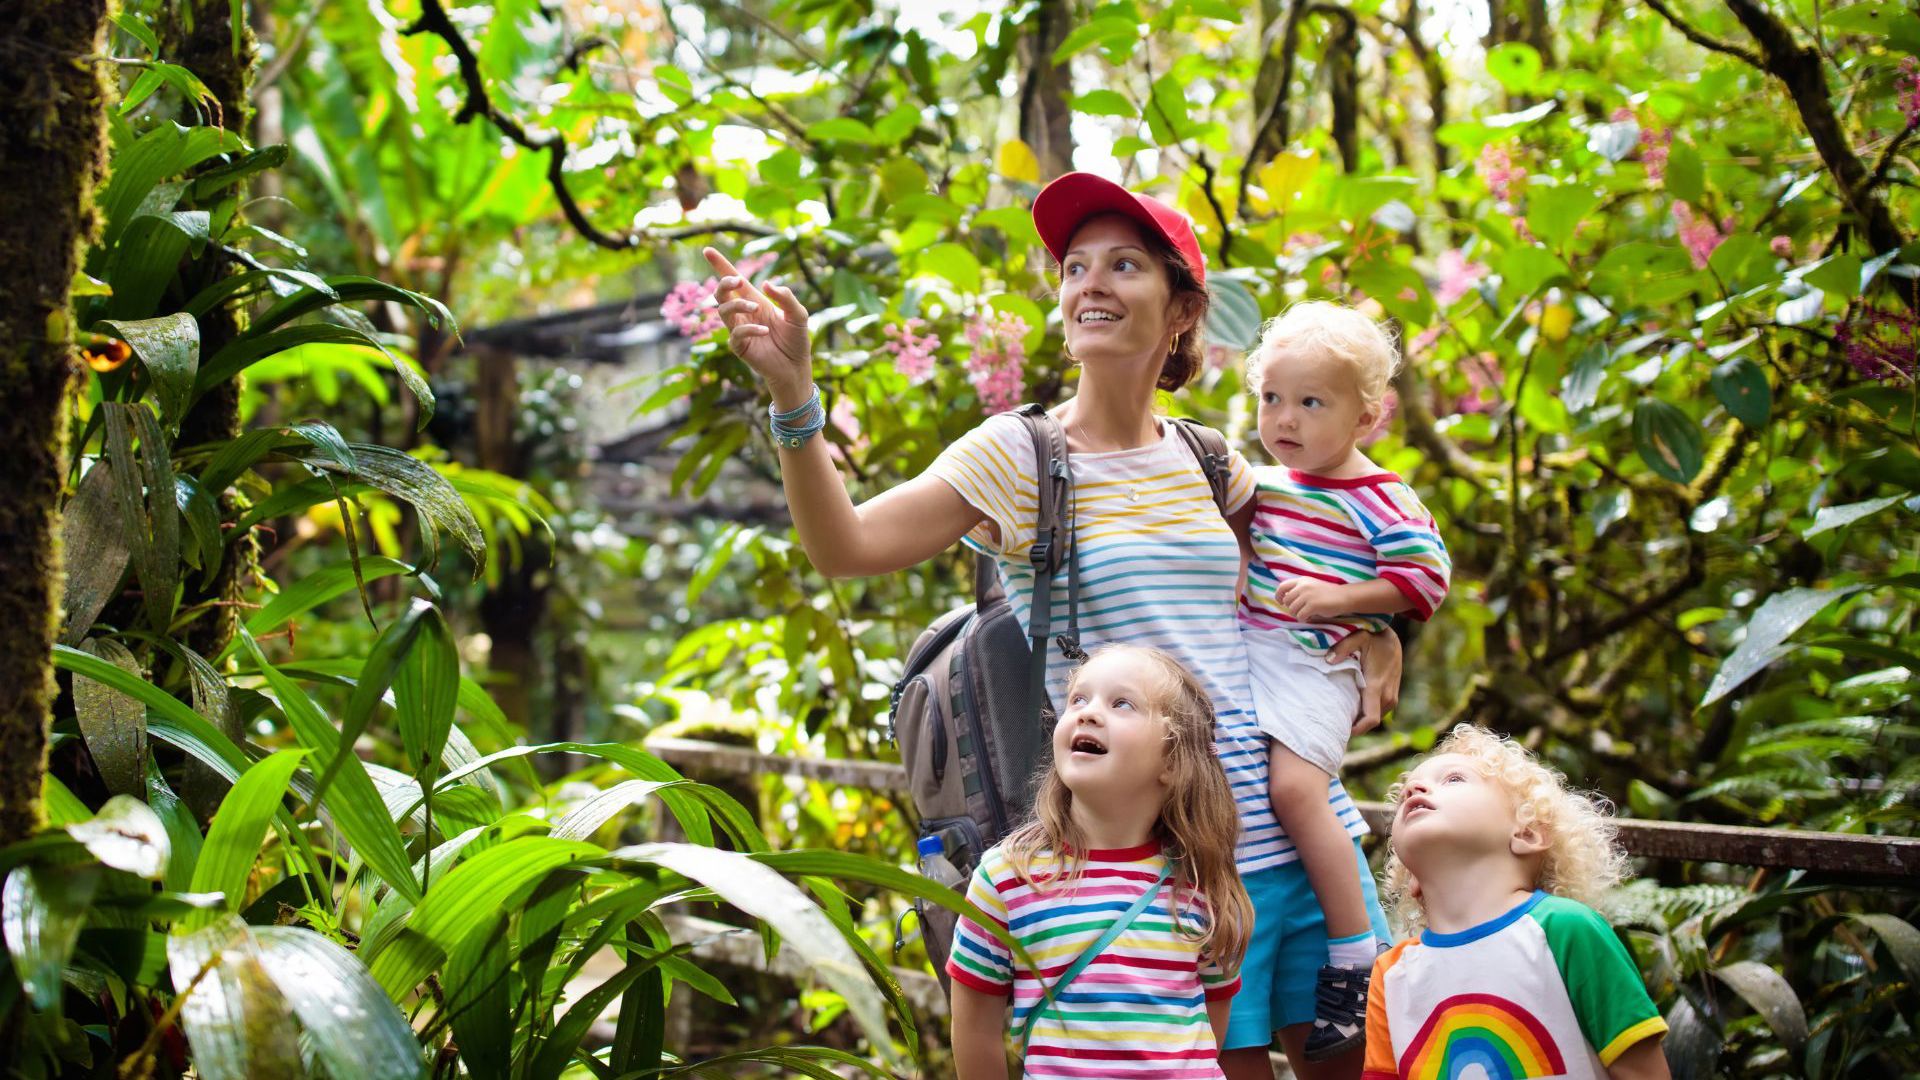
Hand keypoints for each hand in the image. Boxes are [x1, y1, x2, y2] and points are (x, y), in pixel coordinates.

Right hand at [702, 246, 811, 403]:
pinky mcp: (740, 347)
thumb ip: (786, 298)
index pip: (734, 280)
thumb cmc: (796, 339)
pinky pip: (735, 334)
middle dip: (725, 283)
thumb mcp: (798, 315)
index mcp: (755, 300)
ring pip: (723, 310)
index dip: (720, 265)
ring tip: (756, 308)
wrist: (797, 367)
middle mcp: (744, 313)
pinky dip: (748, 329)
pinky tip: (764, 330)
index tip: (707, 250)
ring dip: (737, 304)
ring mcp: (739, 329)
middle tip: (738, 281)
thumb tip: (766, 284)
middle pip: (722, 292)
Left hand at [1274, 578, 1348, 621]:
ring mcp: (1307, 596)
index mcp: (1302, 580)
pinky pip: (1300, 616)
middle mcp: (1303, 586)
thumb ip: (1299, 590)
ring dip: (1298, 615)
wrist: (1344, 597)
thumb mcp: (1311, 586)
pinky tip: (1310, 617)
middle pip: (1287, 601)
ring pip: (1292, 610)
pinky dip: (1304, 619)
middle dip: (1292, 608)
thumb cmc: (1327, 593)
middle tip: (1300, 611)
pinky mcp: (1313, 605)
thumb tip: (1285, 599)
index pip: (1282, 586)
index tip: (1281, 602)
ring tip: (1307, 614)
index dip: (1278, 595)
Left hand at [1328, 627, 1401, 733]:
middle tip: (1333, 725)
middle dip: (1354, 726)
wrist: (1393, 639)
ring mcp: (1391, 697)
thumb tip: (1328, 660)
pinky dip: (1366, 713)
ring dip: (1360, 720)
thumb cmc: (1374, 637)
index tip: (1341, 731)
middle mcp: (1387, 696)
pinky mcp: (1392, 696)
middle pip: (1370, 722)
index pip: (1370, 719)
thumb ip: (1343, 647)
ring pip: (1375, 718)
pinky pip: (1378, 711)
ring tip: (1340, 717)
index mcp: (1377, 686)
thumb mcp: (1358, 636)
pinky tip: (1351, 709)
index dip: (1357, 730)